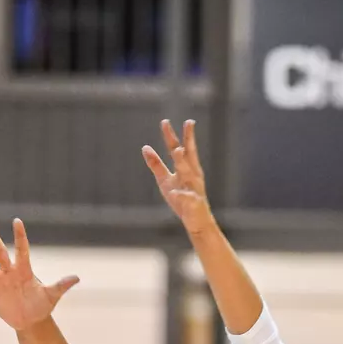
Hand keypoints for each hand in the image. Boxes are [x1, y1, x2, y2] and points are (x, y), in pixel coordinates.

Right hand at [0, 218, 78, 332]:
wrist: (30, 321)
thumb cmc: (42, 306)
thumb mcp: (52, 296)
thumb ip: (61, 285)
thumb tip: (77, 278)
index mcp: (24, 269)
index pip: (22, 248)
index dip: (20, 235)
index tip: (17, 221)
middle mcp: (10, 272)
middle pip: (0, 251)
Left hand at [142, 119, 213, 234]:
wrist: (197, 221)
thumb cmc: (181, 199)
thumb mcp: (165, 180)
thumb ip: (156, 164)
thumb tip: (145, 147)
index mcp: (186, 168)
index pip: (177, 149)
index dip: (170, 136)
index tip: (164, 122)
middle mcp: (192, 174)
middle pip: (188, 154)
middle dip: (188, 139)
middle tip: (188, 122)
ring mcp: (194, 188)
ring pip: (188, 172)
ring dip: (182, 161)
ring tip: (177, 150)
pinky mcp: (193, 203)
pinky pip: (187, 198)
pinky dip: (182, 195)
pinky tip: (175, 193)